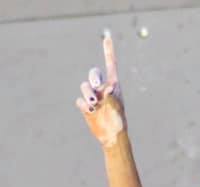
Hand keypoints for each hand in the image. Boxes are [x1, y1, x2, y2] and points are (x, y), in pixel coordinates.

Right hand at [76, 31, 125, 147]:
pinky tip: (90, 111)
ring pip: (84, 87)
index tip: (107, 37)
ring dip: (87, 93)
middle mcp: (102, 89)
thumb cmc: (118, 122)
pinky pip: (80, 101)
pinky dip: (84, 105)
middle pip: (94, 74)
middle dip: (93, 77)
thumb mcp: (117, 108)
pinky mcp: (86, 106)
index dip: (108, 51)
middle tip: (96, 85)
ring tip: (94, 103)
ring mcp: (93, 97)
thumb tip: (109, 88)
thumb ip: (112, 96)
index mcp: (114, 85)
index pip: (111, 65)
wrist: (112, 136)